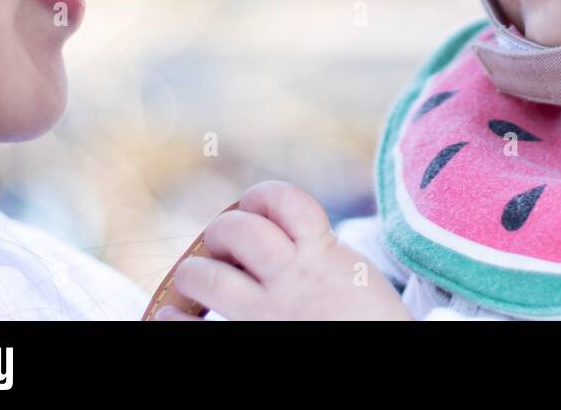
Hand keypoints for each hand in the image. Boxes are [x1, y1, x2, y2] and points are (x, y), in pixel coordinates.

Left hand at [154, 180, 412, 320]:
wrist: (391, 363)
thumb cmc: (373, 324)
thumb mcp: (357, 275)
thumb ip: (322, 255)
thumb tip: (283, 241)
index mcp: (324, 253)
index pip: (283, 200)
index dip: (261, 198)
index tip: (254, 208)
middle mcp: (293, 278)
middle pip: (236, 231)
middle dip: (221, 233)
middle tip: (223, 249)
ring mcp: (270, 313)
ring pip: (208, 276)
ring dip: (193, 272)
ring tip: (196, 281)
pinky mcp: (254, 343)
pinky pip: (195, 330)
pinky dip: (172, 320)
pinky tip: (169, 316)